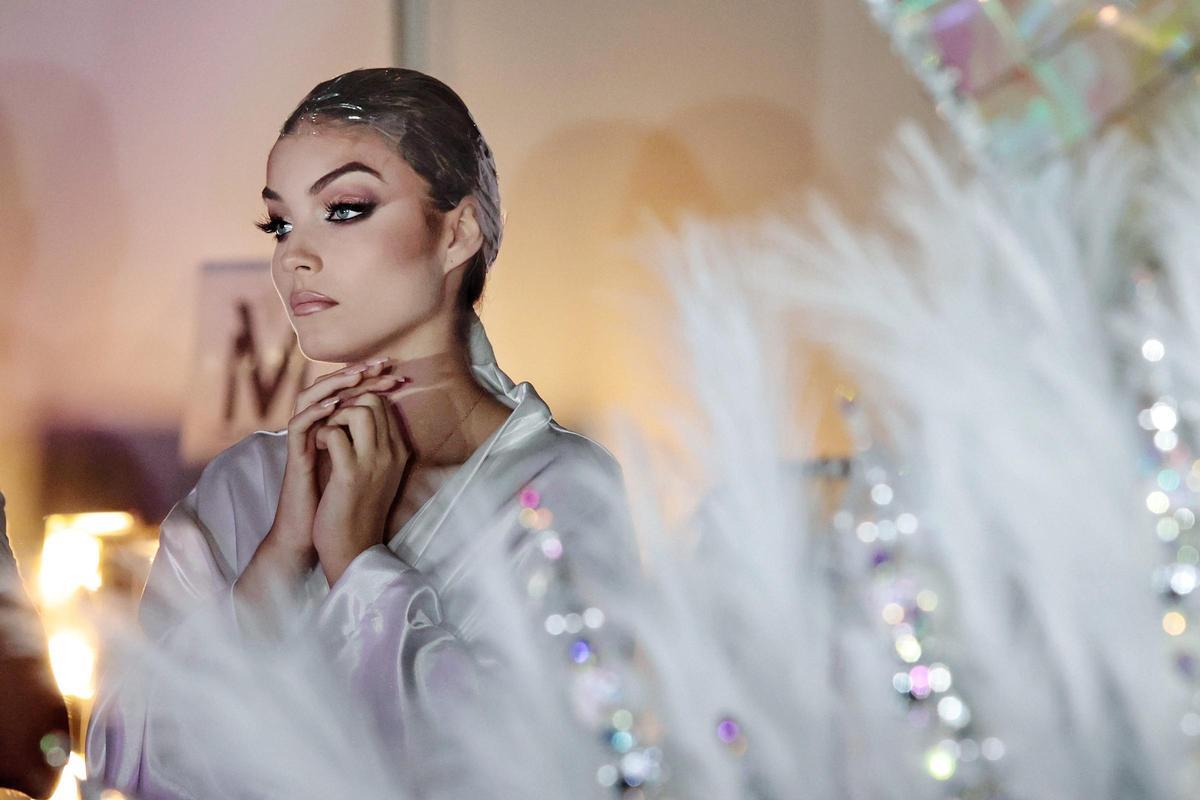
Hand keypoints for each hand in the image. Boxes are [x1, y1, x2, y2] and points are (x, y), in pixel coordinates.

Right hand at [264, 359, 396, 567]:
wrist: (316, 537)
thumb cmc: (341, 504)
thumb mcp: (366, 469)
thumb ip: (373, 446)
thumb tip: (397, 429)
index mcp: (335, 430)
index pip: (351, 393)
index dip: (373, 382)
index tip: (399, 375)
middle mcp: (318, 429)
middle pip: (332, 388)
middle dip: (357, 373)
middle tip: (382, 364)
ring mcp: (304, 441)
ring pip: (311, 397)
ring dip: (334, 384)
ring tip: (358, 374)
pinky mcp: (294, 456)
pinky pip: (298, 425)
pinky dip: (315, 412)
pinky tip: (334, 405)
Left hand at [312, 388, 411, 585]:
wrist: (353, 547)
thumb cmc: (359, 509)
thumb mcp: (377, 473)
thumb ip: (375, 445)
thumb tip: (361, 416)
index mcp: (399, 451)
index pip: (385, 404)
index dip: (359, 402)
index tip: (341, 418)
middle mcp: (391, 453)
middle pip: (373, 401)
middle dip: (346, 405)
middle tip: (332, 425)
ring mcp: (373, 462)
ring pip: (358, 410)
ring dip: (335, 417)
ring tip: (326, 438)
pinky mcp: (350, 473)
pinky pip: (333, 432)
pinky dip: (321, 435)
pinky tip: (318, 450)